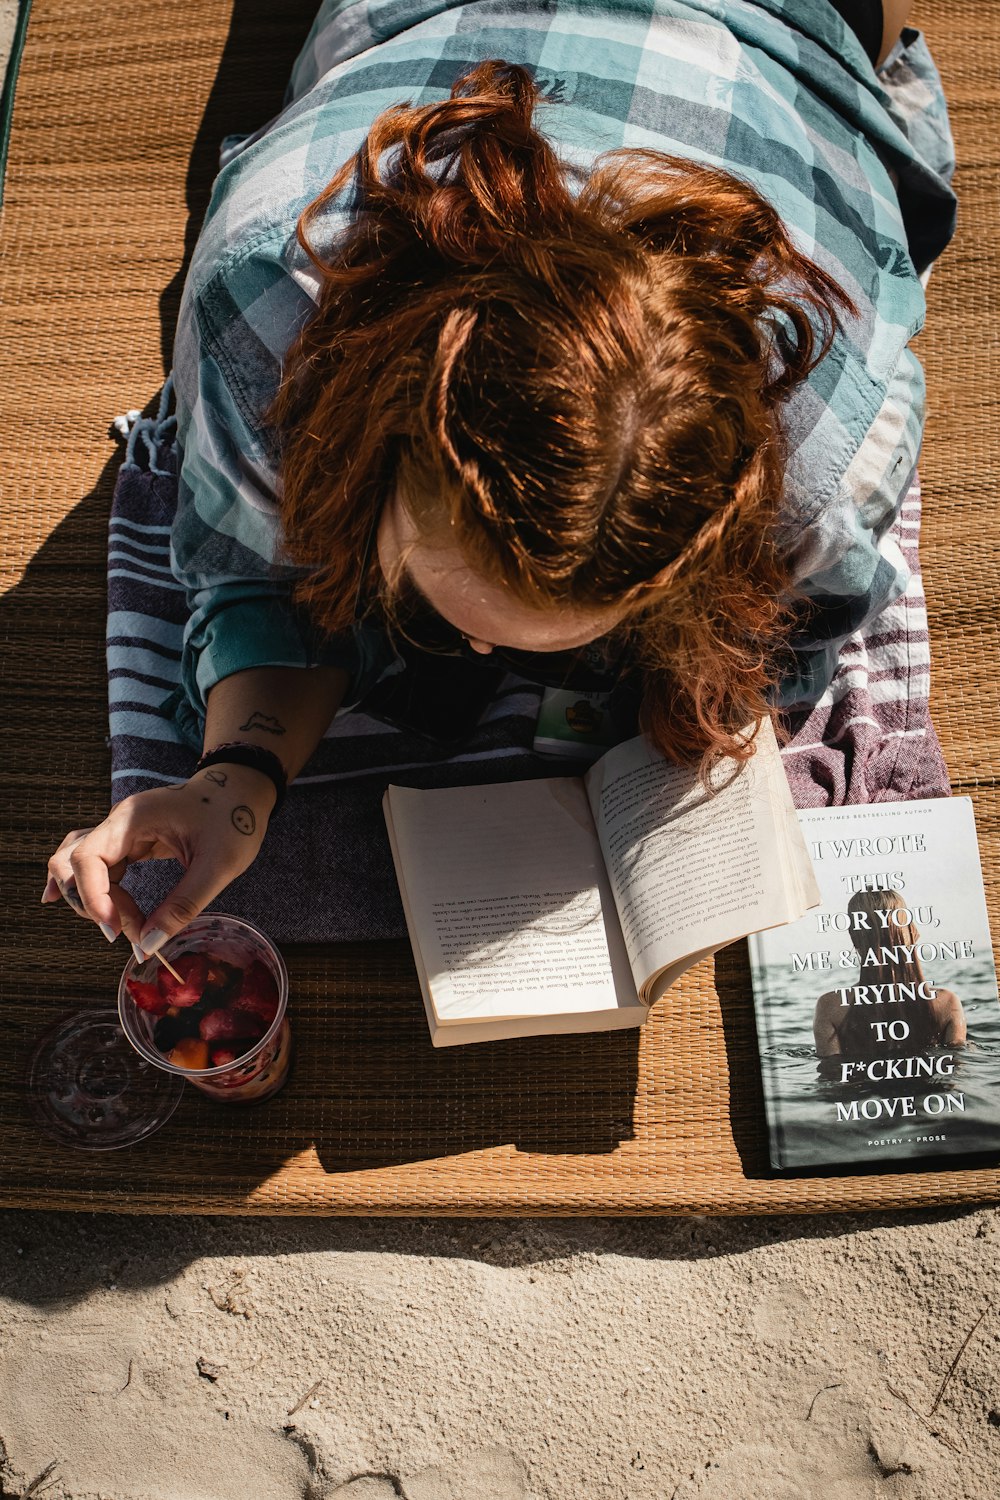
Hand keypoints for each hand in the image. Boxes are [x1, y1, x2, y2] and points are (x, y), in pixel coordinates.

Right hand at [43, 765, 276, 956]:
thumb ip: (184, 905)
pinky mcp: (129, 841)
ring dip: (92, 899)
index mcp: (134, 817)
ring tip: (115, 927)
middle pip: (75, 863)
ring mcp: (121, 830)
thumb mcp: (218, 865)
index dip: (93, 898)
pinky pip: (99, 867)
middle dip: (91, 902)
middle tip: (126, 932)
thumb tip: (150, 943)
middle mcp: (119, 821)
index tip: (116, 931)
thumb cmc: (234, 818)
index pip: (89, 858)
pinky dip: (98, 891)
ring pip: (82, 866)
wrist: (241, 790)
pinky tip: (92, 911)